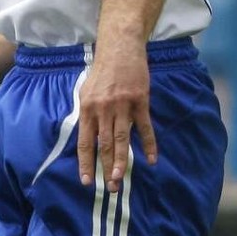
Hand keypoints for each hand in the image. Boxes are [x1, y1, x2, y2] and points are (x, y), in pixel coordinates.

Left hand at [76, 45, 156, 191]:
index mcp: (87, 109)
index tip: (87, 181)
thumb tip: (87, 138)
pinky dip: (148, 144)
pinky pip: (144, 127)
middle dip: (106, 168)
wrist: (120, 48)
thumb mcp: (86, 91)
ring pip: (122, 139)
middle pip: (104, 144)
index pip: (85, 142)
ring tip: (122, 179)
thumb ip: (87, 114)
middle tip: (110, 187)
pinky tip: (151, 159)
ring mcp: (122, 105)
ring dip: (122, 161)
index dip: (86, 163)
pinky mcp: (140, 101)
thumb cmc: (102, 71)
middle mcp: (103, 109)